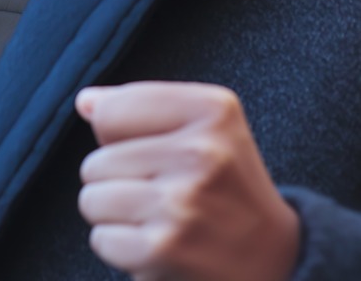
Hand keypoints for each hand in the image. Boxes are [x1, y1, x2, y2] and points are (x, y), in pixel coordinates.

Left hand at [75, 80, 299, 280]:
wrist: (275, 260)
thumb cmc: (228, 186)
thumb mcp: (207, 129)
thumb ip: (144, 107)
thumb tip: (84, 102)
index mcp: (212, 109)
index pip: (113, 108)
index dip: (117, 136)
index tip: (149, 152)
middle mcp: (200, 150)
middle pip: (96, 160)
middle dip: (116, 182)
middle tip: (160, 194)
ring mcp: (181, 200)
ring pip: (92, 199)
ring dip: (115, 216)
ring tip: (155, 218)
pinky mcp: (165, 248)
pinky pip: (101, 239)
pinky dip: (120, 248)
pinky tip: (155, 246)